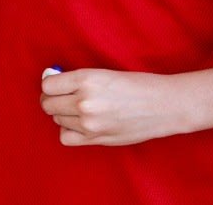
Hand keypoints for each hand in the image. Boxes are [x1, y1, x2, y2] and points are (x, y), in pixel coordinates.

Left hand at [40, 68, 183, 146]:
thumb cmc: (137, 85)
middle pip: (48, 104)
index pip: (48, 85)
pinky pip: (66, 137)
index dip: (50, 85)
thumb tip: (50, 85)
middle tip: (64, 98)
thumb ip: (77, 81)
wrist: (164, 105)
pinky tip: (80, 124)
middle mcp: (84, 101)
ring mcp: (90, 122)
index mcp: (86, 78)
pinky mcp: (97, 138)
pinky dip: (68, 131)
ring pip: (57, 120)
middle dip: (53, 100)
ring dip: (64, 115)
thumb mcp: (104, 74)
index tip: (56, 86)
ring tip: (81, 110)